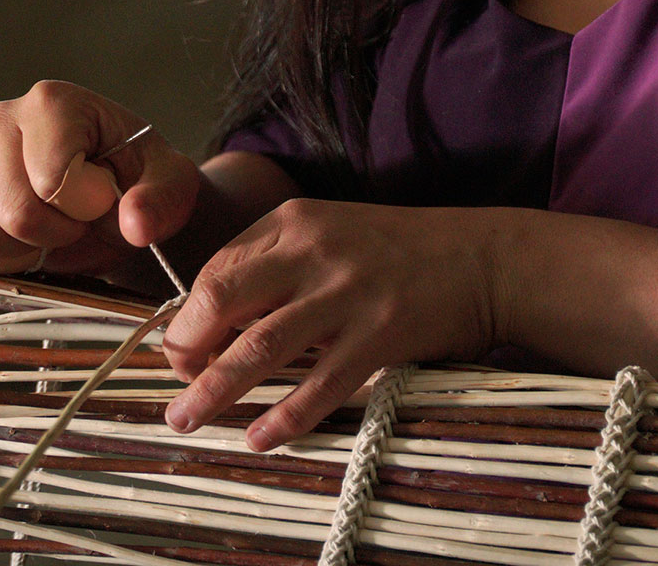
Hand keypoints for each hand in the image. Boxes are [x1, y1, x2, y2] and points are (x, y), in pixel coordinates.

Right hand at [0, 80, 200, 277]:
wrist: (117, 195)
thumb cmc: (139, 177)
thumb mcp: (169, 182)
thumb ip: (161, 199)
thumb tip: (135, 223)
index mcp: (53, 102)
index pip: (54, 177)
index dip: (88, 204)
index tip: (106, 195)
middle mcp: (3, 119)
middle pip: (17, 208)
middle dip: (60, 230)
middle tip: (84, 216)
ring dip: (31, 245)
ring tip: (59, 224)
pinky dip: (8, 257)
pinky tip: (36, 238)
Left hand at [161, 197, 501, 449]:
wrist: (481, 257)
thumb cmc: (398, 249)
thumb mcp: (331, 231)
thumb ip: (278, 261)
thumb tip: (216, 317)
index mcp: (294, 220)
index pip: (217, 268)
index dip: (189, 317)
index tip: (183, 352)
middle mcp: (313, 250)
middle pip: (223, 299)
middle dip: (187, 349)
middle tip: (177, 389)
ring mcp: (346, 292)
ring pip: (260, 347)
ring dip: (215, 391)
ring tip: (187, 420)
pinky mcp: (380, 334)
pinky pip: (318, 385)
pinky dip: (283, 417)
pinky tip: (260, 438)